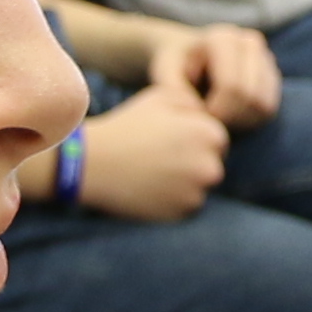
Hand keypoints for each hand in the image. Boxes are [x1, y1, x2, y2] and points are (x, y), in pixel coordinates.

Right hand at [73, 80, 229, 219]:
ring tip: (155, 175)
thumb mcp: (160, 97)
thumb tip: (207, 114)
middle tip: (162, 160)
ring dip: (185, 184)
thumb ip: (192, 102)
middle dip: (194, 163)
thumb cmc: (127, 126)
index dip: (195, 141)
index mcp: (210, 135)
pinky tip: (150, 189)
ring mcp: (197, 193)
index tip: (171, 142)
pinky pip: (186, 207)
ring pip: (200, 188)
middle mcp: (211, 166)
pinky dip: (173, 201)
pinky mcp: (182, 214)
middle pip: (213, 166)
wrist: (93, 163)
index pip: (218, 141)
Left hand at [149, 20, 280, 125]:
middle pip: (251, 97)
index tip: (198, 118)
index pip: (232, 86)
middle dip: (230, 119)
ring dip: (242, 122)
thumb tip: (197, 110)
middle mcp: (249, 42)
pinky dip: (252, 120)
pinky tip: (231, 118)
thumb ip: (172, 89)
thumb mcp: (163, 71)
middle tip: (208, 125)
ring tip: (219, 120)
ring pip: (265, 105)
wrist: (190, 53)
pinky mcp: (272, 74)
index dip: (216, 111)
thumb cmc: (175, 63)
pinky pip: (270, 107)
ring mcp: (265, 57)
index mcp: (222, 38)